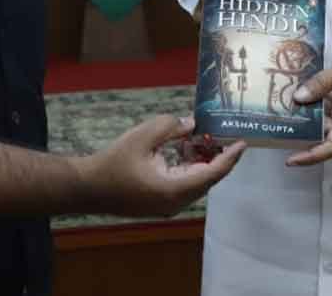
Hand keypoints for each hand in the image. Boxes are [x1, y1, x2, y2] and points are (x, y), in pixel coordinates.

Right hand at [78, 115, 244, 216]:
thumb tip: (192, 126)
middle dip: (217, 157)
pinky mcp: (160, 202)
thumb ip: (171, 127)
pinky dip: (189, 167)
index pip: (212, 174)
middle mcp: (176, 202)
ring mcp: (168, 205)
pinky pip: (183, 185)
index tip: (243, 143)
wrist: (88, 188)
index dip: (229, 158)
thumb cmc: (114, 162)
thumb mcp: (143, 136)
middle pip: (207, 180)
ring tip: (206, 138)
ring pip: (196, 182)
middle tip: (225, 135)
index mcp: (174, 190)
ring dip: (202, 161)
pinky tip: (186, 149)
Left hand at [285, 45, 331, 166]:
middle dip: (304, 126)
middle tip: (280, 113)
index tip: (291, 160)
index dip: (311, 156)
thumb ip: (323, 82)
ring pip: (328, 122)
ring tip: (291, 96)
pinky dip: (321, 104)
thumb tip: (299, 97)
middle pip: (325, 134)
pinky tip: (310, 89)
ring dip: (312, 113)